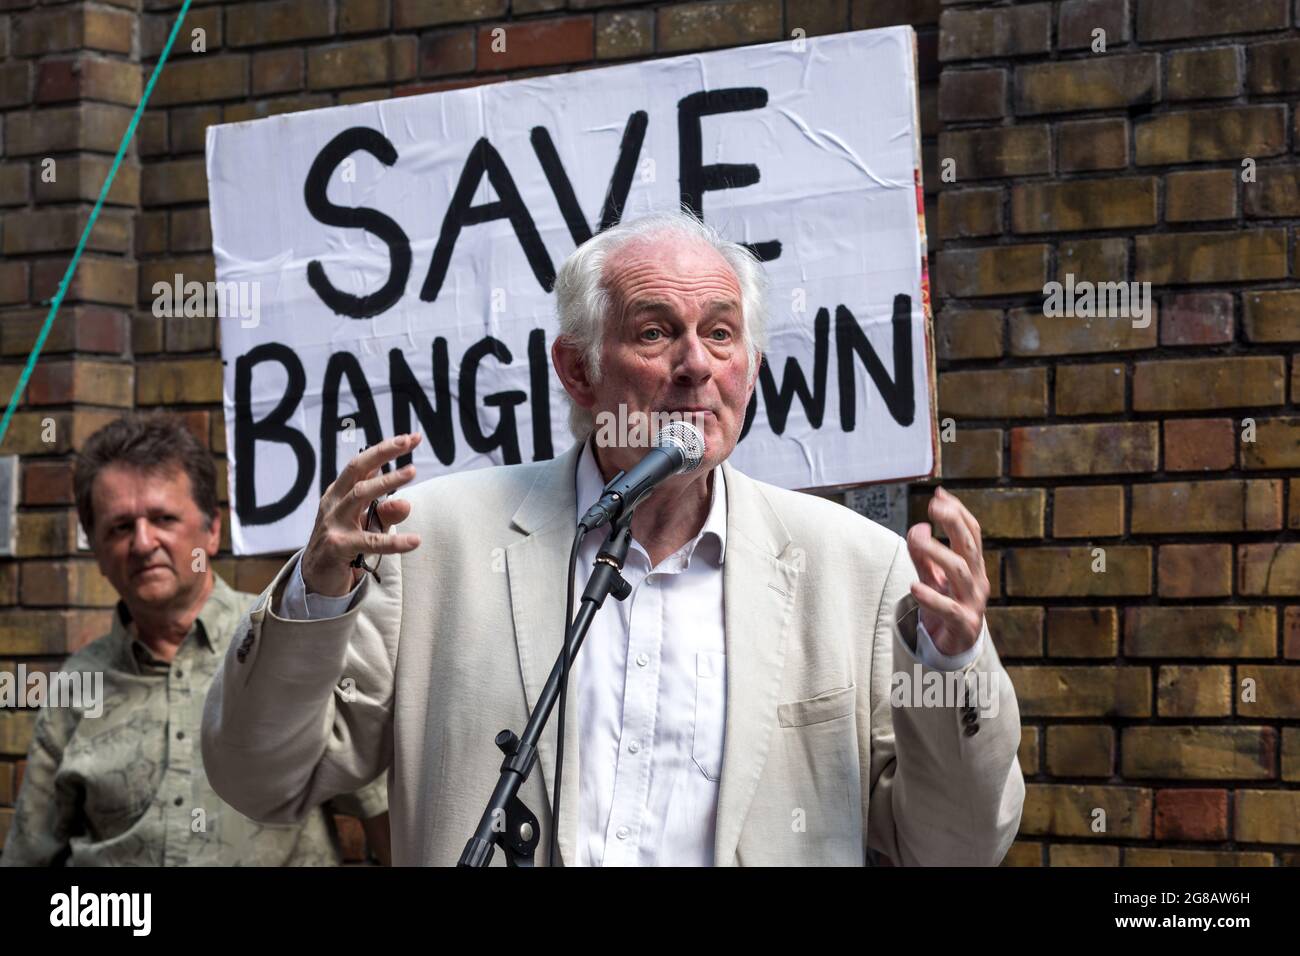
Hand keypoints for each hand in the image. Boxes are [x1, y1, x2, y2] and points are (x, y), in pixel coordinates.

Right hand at [301, 433, 423, 596]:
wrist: (315, 578)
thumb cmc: (343, 545)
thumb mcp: (367, 525)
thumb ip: (385, 514)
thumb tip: (406, 503)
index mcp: (339, 492)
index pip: (362, 464)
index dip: (385, 449)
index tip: (411, 437)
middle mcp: (334, 503)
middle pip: (357, 470)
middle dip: (384, 453)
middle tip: (409, 442)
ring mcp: (334, 524)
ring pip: (360, 495)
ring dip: (387, 481)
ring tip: (412, 472)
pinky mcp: (338, 547)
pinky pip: (370, 541)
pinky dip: (394, 541)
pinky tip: (414, 540)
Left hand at [904, 486, 988, 655]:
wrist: (955, 647)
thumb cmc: (945, 606)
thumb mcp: (932, 576)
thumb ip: (923, 554)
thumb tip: (918, 527)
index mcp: (973, 565)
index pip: (971, 532)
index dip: (957, 512)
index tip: (939, 494)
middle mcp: (977, 580)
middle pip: (969, 545)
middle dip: (954, 522)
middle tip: (934, 506)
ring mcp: (972, 602)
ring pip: (959, 572)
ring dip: (938, 553)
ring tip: (917, 540)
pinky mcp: (963, 624)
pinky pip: (949, 608)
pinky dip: (932, 597)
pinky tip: (915, 587)